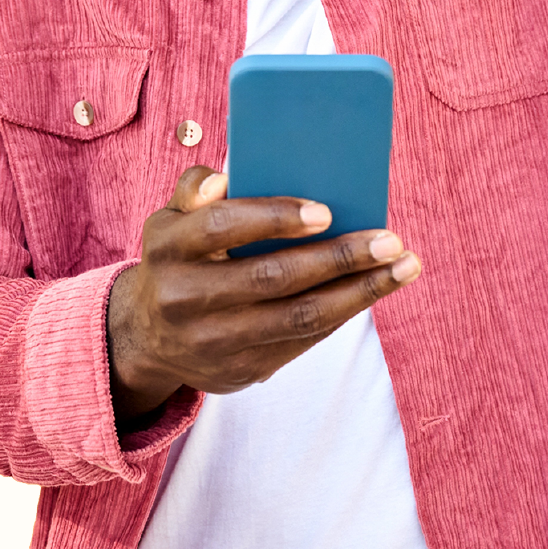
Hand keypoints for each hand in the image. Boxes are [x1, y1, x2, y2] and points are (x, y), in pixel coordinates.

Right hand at [107, 166, 422, 426]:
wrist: (143, 338)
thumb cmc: (176, 257)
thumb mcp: (169, 218)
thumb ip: (195, 188)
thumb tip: (227, 176)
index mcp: (168, 248)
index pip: (223, 228)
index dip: (274, 218)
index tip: (326, 211)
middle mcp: (186, 299)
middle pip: (274, 278)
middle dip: (340, 258)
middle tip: (391, 240)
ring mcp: (213, 343)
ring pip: (298, 318)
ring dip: (359, 292)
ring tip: (404, 266)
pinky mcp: (239, 372)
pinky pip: (301, 342)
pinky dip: (342, 314)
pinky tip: (373, 290)